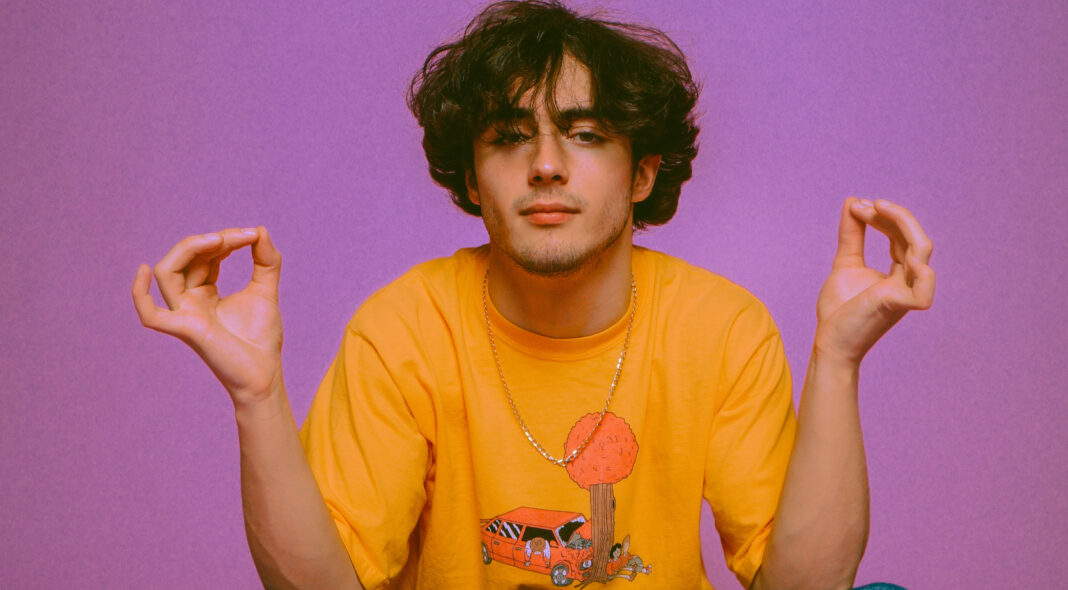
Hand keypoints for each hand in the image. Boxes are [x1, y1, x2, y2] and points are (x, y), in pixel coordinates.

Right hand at [132, 226, 283, 405]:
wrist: (265, 374)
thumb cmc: (261, 338)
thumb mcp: (265, 290)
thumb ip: (266, 261)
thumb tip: (260, 230)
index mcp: (205, 292)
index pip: (205, 255)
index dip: (226, 239)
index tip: (252, 235)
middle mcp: (189, 300)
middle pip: (185, 258)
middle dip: (211, 241)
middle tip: (241, 236)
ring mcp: (184, 314)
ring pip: (168, 273)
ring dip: (191, 249)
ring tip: (219, 240)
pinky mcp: (185, 330)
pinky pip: (150, 315)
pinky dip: (139, 294)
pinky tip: (144, 271)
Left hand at [814, 198, 934, 365]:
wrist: (829, 342)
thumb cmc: (839, 310)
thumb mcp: (845, 264)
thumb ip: (852, 235)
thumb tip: (853, 201)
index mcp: (899, 272)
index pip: (901, 235)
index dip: (884, 216)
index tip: (856, 206)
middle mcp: (908, 280)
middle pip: (915, 238)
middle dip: (891, 215)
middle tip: (861, 205)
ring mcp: (905, 293)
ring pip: (921, 251)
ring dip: (901, 223)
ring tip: (875, 208)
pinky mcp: (897, 306)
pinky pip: (923, 291)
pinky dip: (923, 274)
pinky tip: (904, 254)